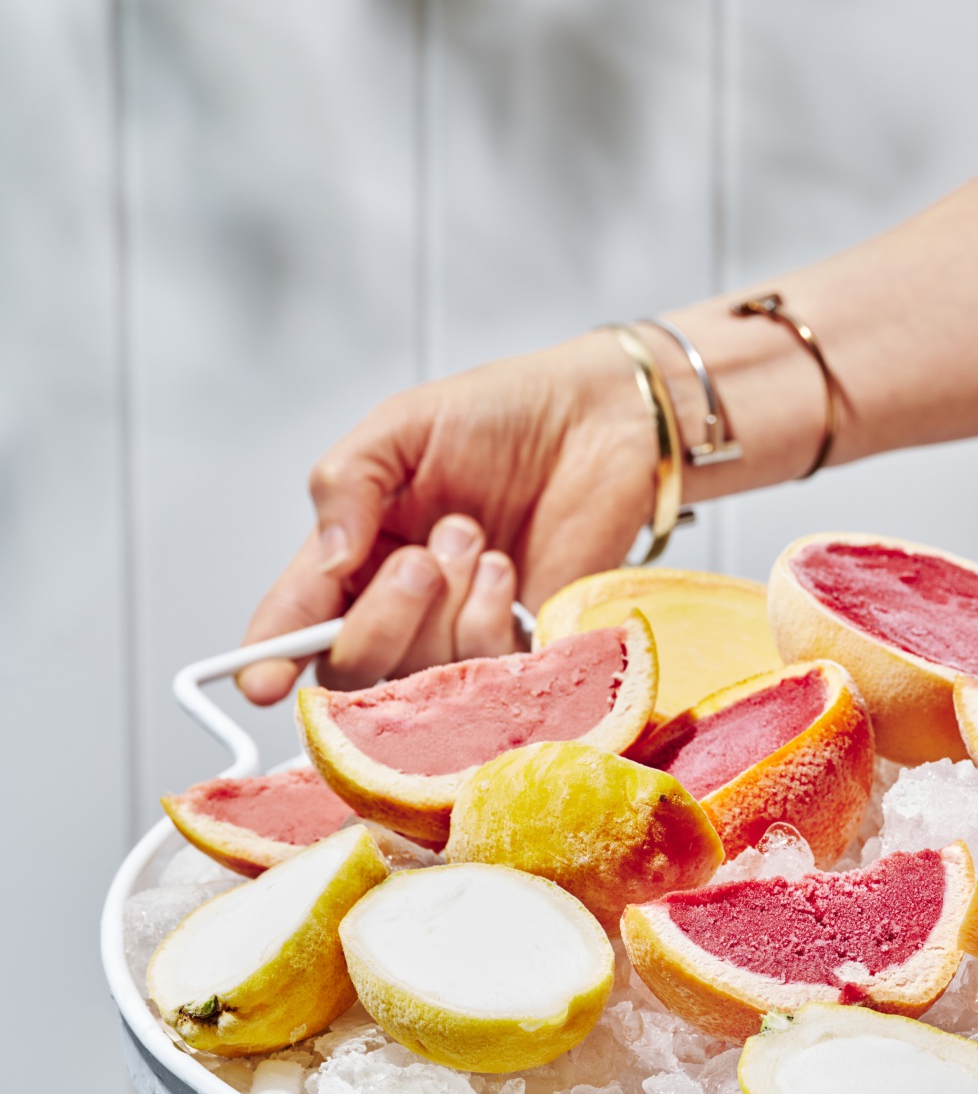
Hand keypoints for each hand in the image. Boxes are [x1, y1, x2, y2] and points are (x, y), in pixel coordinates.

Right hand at [239, 331, 655, 701]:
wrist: (602, 417)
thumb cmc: (505, 413)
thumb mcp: (403, 426)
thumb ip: (346, 483)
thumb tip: (323, 561)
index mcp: (357, 550)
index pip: (298, 619)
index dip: (271, 656)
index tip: (260, 680)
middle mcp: (403, 602)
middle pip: (351, 666)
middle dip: (381, 618)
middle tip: (422, 559)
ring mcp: (460, 630)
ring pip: (415, 677)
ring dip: (443, 606)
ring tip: (474, 539)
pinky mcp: (521, 649)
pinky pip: (483, 673)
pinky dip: (489, 621)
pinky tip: (507, 572)